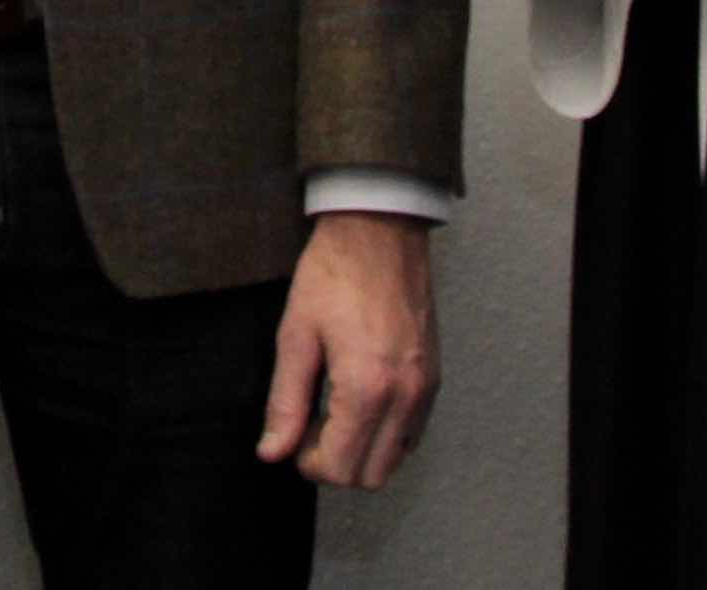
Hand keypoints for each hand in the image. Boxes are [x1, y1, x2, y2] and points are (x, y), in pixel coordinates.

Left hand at [257, 211, 438, 490]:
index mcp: (367, 389)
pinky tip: (359, 402)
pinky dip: (385, 434)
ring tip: (333, 413)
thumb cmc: (332, 275)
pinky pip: (412, 433)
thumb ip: (285, 401)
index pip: (340, 467)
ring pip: (395, 459)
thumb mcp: (295, 335)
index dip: (307, 463)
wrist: (379, 230)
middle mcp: (405, 398)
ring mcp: (425, 390)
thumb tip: (272, 452)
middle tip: (309, 428)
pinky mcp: (434, 379)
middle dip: (335, 464)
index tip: (291, 437)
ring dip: (362, 452)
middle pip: (371, 476)